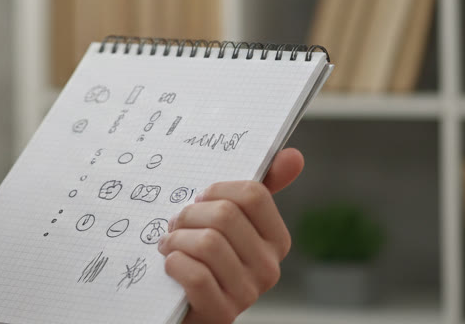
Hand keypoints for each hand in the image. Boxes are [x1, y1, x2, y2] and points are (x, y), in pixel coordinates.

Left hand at [161, 147, 304, 323]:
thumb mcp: (229, 222)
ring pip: (208, 243)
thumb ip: (256, 192)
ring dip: (176, 239)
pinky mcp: (221, 312)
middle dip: (189, 215)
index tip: (200, 199)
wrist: (185, 305)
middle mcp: (269, 267)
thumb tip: (293, 155)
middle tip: (177, 224)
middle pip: (225, 215)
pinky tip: (171, 264)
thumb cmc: (205, 256)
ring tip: (171, 244)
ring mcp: (247, 293)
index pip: (254, 194)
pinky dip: (174, 263)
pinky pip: (196, 275)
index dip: (217, 190)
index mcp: (276, 240)